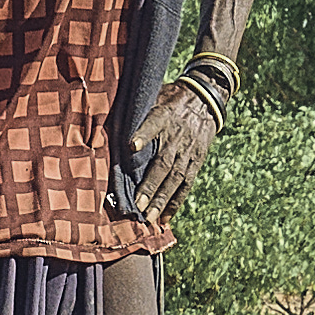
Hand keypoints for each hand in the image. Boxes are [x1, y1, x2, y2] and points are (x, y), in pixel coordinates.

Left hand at [125, 77, 223, 223]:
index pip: (153, 124)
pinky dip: (175, 203)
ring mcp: (188, 152)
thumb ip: (137, 108)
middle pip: (163, 162)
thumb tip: (109, 113)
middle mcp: (177, 137)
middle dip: (151, 184)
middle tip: (138, 204)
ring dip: (162, 200)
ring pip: (175, 179)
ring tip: (149, 218)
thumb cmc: (170, 99)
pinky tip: (165, 219)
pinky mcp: (196, 162)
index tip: (131, 145)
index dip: (143, 135)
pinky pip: (186, 185)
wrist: (205, 99)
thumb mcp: (155, 95)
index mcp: (164, 115)